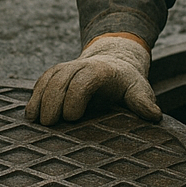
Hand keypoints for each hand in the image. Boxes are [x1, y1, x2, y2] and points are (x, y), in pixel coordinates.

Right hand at [25, 35, 162, 125]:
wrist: (114, 62)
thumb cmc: (126, 81)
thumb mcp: (138, 88)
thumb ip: (143, 101)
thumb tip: (154, 115)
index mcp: (101, 71)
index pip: (85, 79)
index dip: (76, 96)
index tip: (73, 117)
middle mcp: (81, 66)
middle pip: (62, 78)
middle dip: (54, 100)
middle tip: (51, 124)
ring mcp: (67, 68)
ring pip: (49, 78)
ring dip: (40, 98)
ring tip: (36, 121)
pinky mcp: (56, 74)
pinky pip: (41, 81)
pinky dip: (35, 95)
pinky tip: (31, 114)